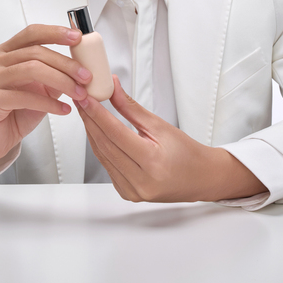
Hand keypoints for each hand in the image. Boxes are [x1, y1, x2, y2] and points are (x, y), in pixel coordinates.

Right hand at [0, 24, 90, 171]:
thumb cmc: (17, 111)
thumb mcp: (41, 88)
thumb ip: (55, 73)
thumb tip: (82, 65)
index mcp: (6, 52)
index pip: (32, 33)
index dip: (55, 33)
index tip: (77, 37)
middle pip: (36, 52)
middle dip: (66, 64)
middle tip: (86, 76)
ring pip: (32, 70)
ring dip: (62, 81)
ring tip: (80, 93)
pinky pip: (25, 97)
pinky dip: (49, 103)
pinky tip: (64, 109)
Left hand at [75, 76, 266, 202]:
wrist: (201, 178)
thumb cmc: (187, 153)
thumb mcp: (160, 126)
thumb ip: (132, 108)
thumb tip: (113, 89)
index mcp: (152, 162)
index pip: (115, 133)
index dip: (97, 114)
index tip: (86, 98)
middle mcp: (140, 181)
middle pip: (105, 145)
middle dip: (90, 120)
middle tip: (82, 100)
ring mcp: (132, 191)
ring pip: (102, 156)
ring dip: (92, 133)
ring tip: (87, 112)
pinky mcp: (127, 193)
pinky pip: (107, 167)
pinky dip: (101, 148)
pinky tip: (97, 133)